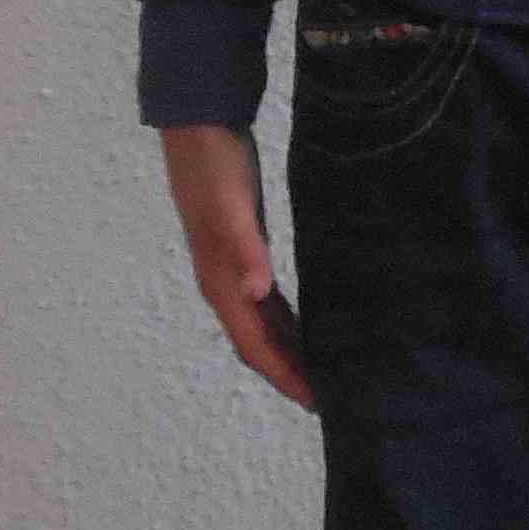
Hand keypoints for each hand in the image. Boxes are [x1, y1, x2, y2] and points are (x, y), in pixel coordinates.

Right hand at [157, 124, 314, 410]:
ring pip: (263, 328)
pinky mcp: (246, 253)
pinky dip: (287, 324)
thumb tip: (256, 294)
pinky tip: (309, 329)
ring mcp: (232, 270)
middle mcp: (224, 285)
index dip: (283, 376)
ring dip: (289, 353)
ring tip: (324, 375)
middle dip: (289, 374)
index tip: (315, 402)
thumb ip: (245, 249)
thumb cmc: (216, 166)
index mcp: (220, 282)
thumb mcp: (233, 206)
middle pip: (259, 346)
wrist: (198, 127)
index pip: (255, 346)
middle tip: (330, 400)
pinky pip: (268, 304)